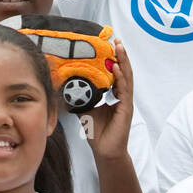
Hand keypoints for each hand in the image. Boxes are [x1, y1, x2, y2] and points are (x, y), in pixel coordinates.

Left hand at [79, 40, 133, 161]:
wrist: (104, 151)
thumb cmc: (97, 131)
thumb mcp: (86, 109)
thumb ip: (81, 96)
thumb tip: (66, 84)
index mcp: (114, 95)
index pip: (116, 73)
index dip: (114, 59)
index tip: (109, 45)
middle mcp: (122, 96)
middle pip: (124, 71)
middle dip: (121, 55)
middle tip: (116, 40)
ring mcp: (126, 102)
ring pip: (127, 77)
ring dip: (123, 62)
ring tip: (119, 48)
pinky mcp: (126, 109)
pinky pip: (124, 90)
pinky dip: (121, 78)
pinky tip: (117, 68)